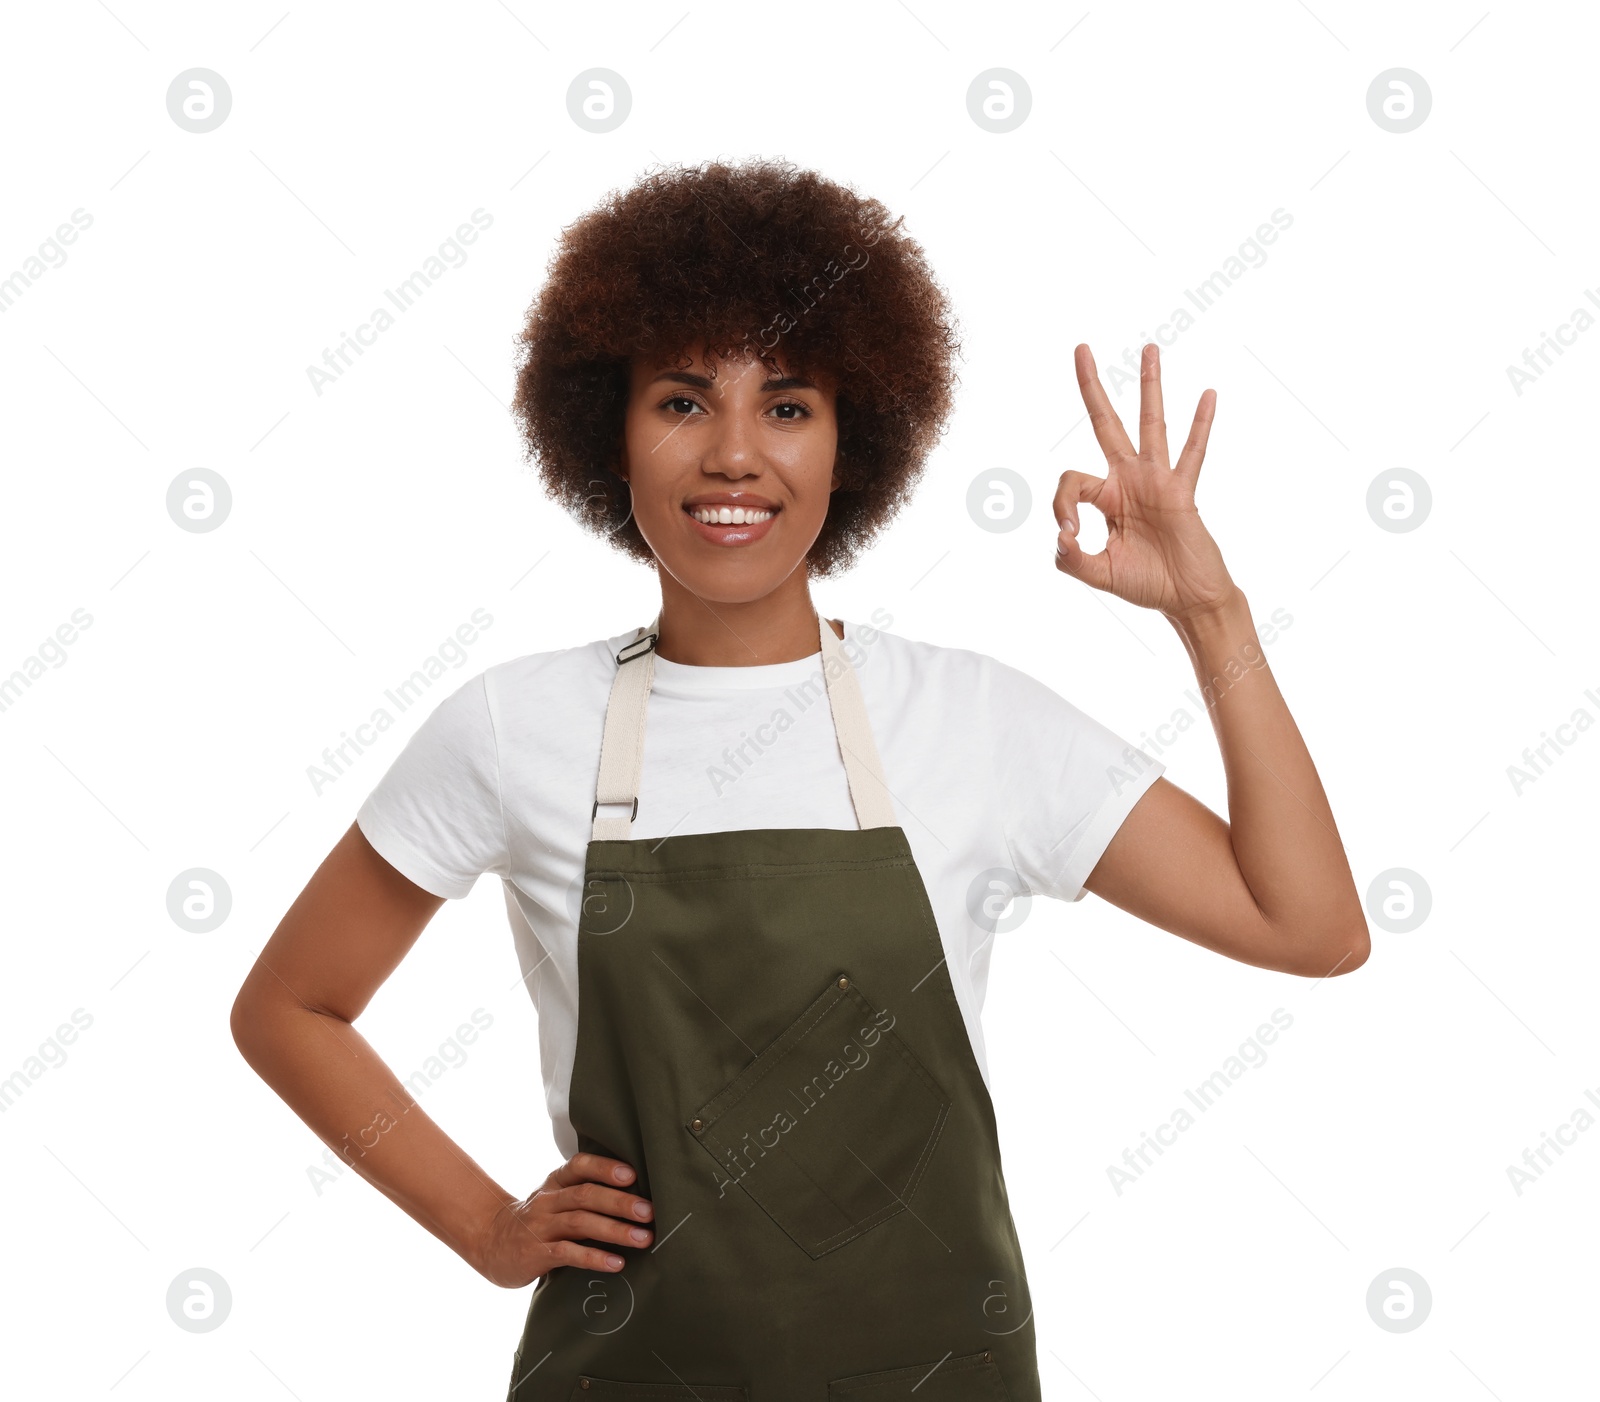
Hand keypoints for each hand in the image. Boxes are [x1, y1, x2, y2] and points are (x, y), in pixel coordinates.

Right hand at [474, 1152, 653, 1288]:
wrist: (490, 1242)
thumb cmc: (537, 1220)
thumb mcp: (555, 1198)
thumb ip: (585, 1194)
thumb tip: (637, 1196)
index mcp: (555, 1182)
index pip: (580, 1165)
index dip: (605, 1168)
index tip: (632, 1174)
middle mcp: (548, 1200)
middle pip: (586, 1195)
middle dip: (620, 1203)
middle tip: (649, 1212)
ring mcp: (540, 1226)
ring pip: (580, 1222)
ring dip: (615, 1230)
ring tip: (643, 1238)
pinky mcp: (535, 1253)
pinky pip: (567, 1253)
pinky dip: (594, 1257)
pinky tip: (616, 1263)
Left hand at [1054, 343, 1236, 621]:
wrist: (1188, 600)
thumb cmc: (1147, 584)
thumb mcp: (1098, 574)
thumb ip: (1071, 559)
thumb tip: (1062, 535)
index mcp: (1105, 497)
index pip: (1071, 481)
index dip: (1061, 506)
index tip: (1070, 536)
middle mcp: (1129, 480)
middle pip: (1106, 423)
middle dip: (1091, 387)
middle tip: (1080, 348)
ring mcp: (1157, 481)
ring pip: (1151, 425)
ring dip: (1149, 386)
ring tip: (1149, 348)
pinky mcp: (1182, 492)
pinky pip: (1193, 454)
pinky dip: (1201, 426)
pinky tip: (1208, 394)